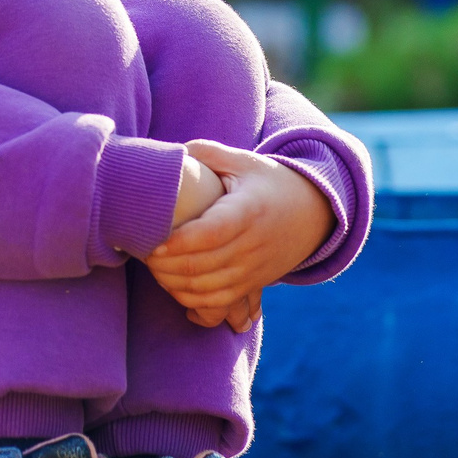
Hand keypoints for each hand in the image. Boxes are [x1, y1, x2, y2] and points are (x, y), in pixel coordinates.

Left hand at [144, 140, 334, 333]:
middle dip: (167, 266)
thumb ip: (206, 153)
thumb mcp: (242, 161)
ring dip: (175, 285)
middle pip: (204, 265)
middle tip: (144, 254)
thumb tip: (173, 154)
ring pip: (209, 290)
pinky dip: (194, 302)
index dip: (180, 242)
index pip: (212, 233)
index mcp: (248, 210)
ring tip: (155, 269)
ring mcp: (255, 268)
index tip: (153, 243)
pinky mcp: (254, 284)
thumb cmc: (266, 182)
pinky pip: (221, 304)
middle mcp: (253, 244)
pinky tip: (175, 289)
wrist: (313, 212)